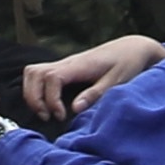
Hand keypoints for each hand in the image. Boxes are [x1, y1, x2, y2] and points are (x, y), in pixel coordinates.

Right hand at [23, 34, 164, 124]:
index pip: (51, 78)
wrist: (132, 48)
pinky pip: (40, 74)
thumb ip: (95, 95)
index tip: (61, 116)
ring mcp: (64, 63)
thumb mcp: (117, 82)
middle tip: (47, 116)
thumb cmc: (127, 64)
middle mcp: (67, 62)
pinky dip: (36, 88)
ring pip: (33, 71)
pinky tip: (48, 104)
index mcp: (79, 65)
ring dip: (32, 92)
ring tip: (46, 112)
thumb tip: (74, 109)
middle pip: (34, 73)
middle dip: (34, 97)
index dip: (50, 99)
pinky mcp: (65, 68)